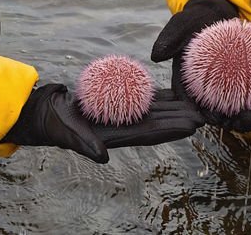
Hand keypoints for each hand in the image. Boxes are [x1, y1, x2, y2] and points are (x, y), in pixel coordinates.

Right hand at [2, 84, 204, 163]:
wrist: (46, 112)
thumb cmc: (55, 123)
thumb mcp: (68, 134)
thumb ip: (84, 145)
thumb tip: (102, 157)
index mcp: (117, 137)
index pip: (151, 134)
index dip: (172, 130)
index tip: (191, 126)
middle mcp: (124, 128)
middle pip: (159, 123)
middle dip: (181, 119)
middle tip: (204, 113)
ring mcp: (122, 117)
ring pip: (154, 112)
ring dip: (174, 108)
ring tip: (195, 103)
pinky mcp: (118, 105)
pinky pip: (141, 100)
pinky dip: (157, 97)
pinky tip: (172, 92)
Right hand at [151, 0, 238, 124]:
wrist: (216, 11)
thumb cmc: (196, 17)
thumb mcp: (182, 23)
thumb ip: (170, 36)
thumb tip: (155, 56)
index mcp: (181, 72)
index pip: (182, 94)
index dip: (188, 108)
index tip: (198, 118)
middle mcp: (196, 79)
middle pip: (201, 103)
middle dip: (209, 115)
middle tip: (222, 122)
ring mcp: (213, 79)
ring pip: (218, 100)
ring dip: (225, 111)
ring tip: (238, 119)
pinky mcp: (228, 76)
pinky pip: (234, 89)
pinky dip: (240, 98)